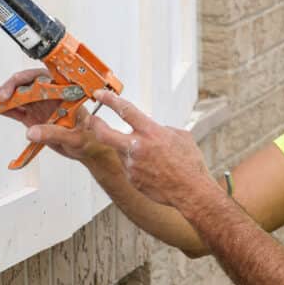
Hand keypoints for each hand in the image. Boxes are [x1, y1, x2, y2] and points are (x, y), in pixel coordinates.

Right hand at [0, 69, 100, 161]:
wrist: (89, 149)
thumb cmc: (88, 138)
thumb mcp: (73, 137)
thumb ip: (53, 133)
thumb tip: (31, 131)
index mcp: (63, 92)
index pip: (42, 77)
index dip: (25, 79)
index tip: (14, 88)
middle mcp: (49, 95)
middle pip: (26, 84)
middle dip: (9, 87)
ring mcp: (40, 105)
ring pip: (18, 96)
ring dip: (3, 97)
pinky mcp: (33, 117)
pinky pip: (16, 110)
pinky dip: (4, 110)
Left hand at [89, 89, 209, 206]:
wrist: (191, 190)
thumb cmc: (189, 163)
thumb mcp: (180, 136)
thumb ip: (161, 129)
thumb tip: (153, 128)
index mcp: (151, 132)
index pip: (125, 110)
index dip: (109, 100)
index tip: (100, 94)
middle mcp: (138, 147)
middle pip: (105, 134)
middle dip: (95, 125)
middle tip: (91, 120)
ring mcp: (132, 165)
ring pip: (121, 151)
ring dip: (129, 150)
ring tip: (152, 159)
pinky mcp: (132, 179)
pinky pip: (129, 167)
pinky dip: (137, 166)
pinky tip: (153, 171)